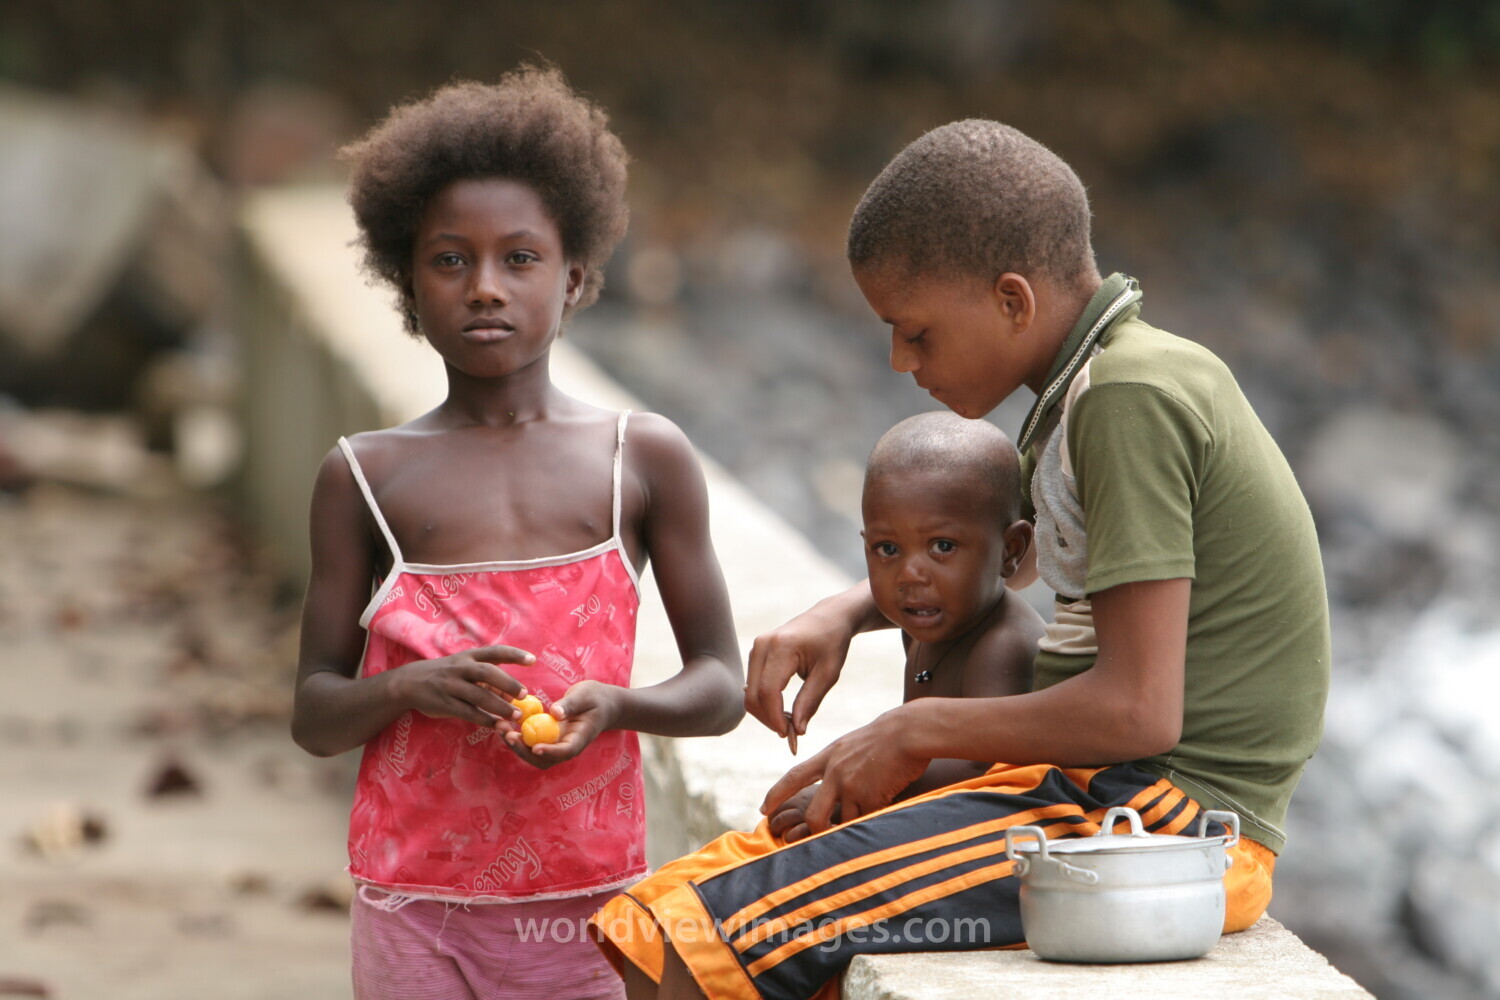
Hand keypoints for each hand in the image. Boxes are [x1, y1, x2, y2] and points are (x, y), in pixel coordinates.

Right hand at [390, 645, 532, 727]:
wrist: (408, 682)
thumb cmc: (446, 674)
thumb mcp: (463, 668)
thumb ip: (486, 678)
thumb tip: (512, 694)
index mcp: (468, 656)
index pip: (495, 652)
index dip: (514, 655)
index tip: (533, 660)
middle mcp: (460, 668)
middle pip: (486, 673)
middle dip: (507, 683)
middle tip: (525, 694)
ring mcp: (450, 686)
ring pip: (478, 695)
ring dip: (499, 706)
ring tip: (516, 716)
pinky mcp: (444, 703)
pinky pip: (467, 712)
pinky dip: (484, 720)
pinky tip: (497, 726)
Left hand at [503, 679, 618, 769]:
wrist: (603, 705)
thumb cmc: (596, 698)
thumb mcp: (586, 695)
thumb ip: (571, 704)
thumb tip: (555, 712)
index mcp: (580, 739)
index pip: (565, 751)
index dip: (549, 752)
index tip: (534, 746)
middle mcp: (566, 746)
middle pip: (544, 759)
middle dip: (523, 750)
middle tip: (507, 733)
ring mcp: (556, 745)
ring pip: (534, 754)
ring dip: (516, 745)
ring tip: (500, 727)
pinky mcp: (548, 739)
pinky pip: (531, 742)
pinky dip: (517, 735)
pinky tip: (504, 722)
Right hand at [745, 598, 858, 740]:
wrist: (828, 617)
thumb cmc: (832, 644)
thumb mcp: (828, 674)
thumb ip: (810, 702)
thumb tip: (797, 731)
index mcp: (782, 647)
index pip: (768, 691)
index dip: (775, 718)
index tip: (791, 735)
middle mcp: (762, 645)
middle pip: (753, 696)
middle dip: (769, 720)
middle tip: (792, 734)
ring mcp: (756, 648)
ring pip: (749, 694)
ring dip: (766, 714)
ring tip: (790, 723)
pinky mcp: (755, 653)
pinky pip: (752, 686)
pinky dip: (764, 703)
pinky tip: (783, 711)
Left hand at [760, 707, 928, 834]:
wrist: (907, 732)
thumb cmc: (884, 737)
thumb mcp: (850, 745)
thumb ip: (836, 763)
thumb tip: (828, 781)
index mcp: (828, 757)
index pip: (793, 777)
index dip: (776, 794)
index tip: (763, 810)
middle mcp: (835, 773)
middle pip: (813, 815)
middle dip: (815, 832)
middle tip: (821, 836)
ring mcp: (852, 786)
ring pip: (843, 823)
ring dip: (853, 824)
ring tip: (868, 810)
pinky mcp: (871, 797)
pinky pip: (866, 820)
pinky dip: (872, 819)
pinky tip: (884, 804)